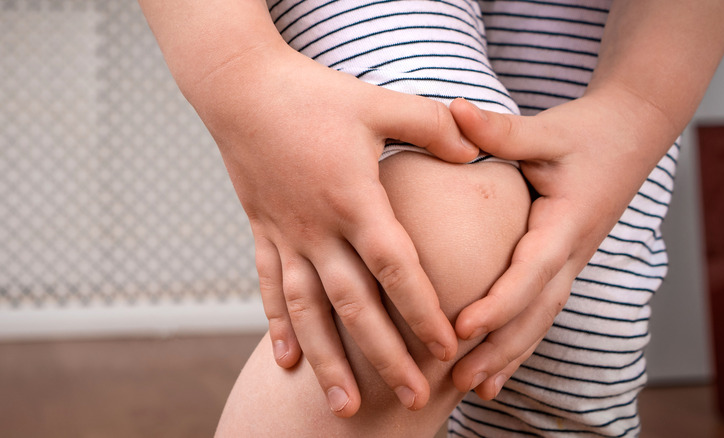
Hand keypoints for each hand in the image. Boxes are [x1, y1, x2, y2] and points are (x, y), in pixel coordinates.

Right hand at [193, 46, 477, 415]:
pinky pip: (270, 288)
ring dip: (326, 361)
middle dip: (384, 355)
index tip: (448, 349)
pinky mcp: (262, 232)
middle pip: (355, 305)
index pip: (396, 267)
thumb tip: (472, 151)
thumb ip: (430, 127)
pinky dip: (277, 327)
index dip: (423, 310)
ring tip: (343, 406)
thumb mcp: (378, 102)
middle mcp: (317, 227)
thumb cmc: (313, 93)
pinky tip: (285, 362)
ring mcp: (285, 234)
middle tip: (411, 398)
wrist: (239, 87)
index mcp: (353, 198)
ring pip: (308, 311)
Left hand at [447, 92, 672, 398]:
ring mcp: (572, 262)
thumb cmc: (588, 132)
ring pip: (541, 319)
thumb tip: (452, 110)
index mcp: (567, 224)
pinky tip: (496, 367)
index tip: (460, 328)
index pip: (532, 272)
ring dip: (509, 355)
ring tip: (474, 390)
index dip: (498, 304)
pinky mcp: (564, 263)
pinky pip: (542, 310)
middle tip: (458, 381)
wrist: (631, 135)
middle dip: (499, 350)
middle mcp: (572, 252)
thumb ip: (501, 129)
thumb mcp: (546, 129)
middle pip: (537, 312)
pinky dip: (520, 341)